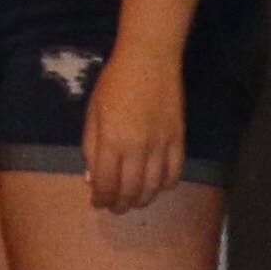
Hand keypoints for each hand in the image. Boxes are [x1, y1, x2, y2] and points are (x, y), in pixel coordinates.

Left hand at [81, 46, 185, 212]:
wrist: (149, 62)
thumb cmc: (113, 84)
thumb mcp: (93, 114)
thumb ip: (91, 147)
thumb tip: (92, 177)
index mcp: (112, 141)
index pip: (107, 183)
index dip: (102, 198)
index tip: (98, 203)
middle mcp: (138, 148)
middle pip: (131, 190)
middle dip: (120, 204)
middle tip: (114, 208)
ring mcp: (162, 145)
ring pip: (154, 187)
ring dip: (142, 199)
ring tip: (133, 201)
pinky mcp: (179, 140)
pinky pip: (175, 173)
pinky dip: (166, 185)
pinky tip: (157, 187)